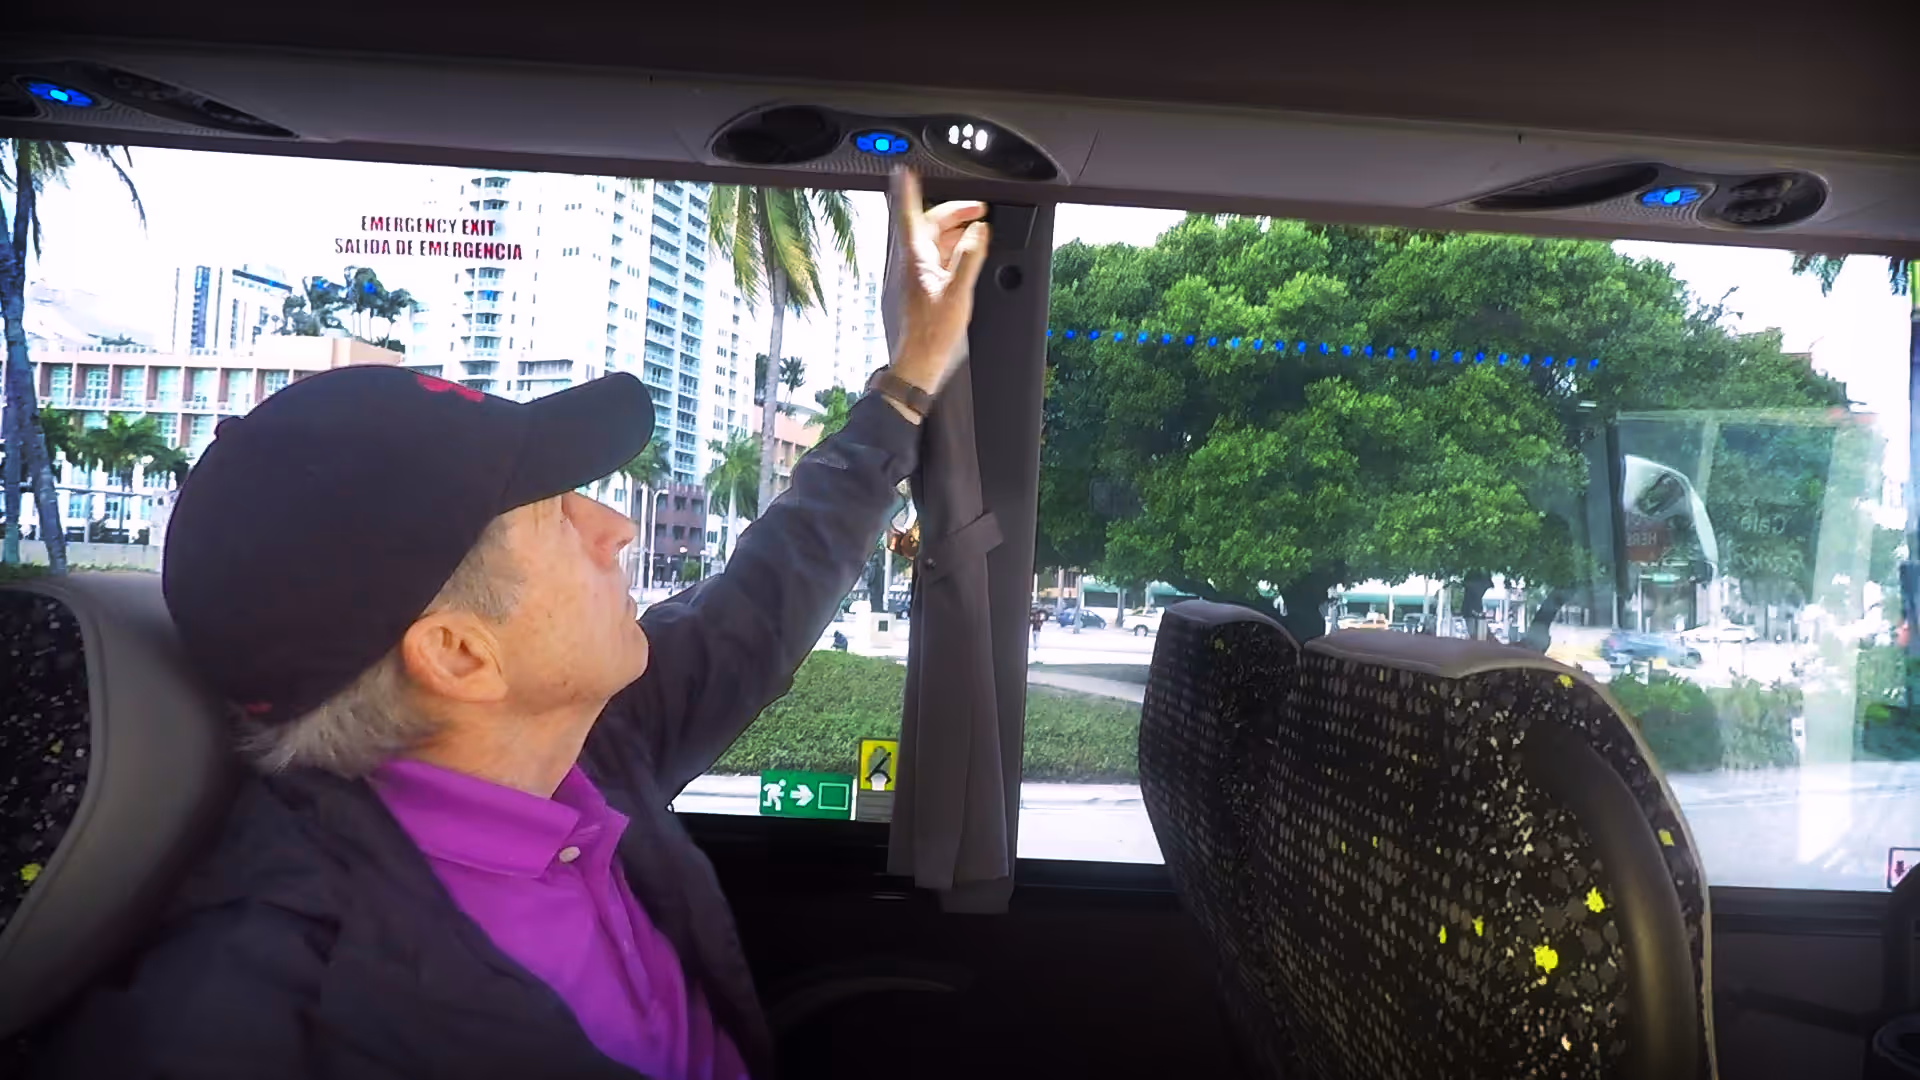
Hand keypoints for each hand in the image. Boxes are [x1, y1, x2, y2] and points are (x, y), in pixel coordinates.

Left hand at [885, 169, 989, 407]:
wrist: (918, 363)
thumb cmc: (932, 334)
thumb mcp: (958, 293)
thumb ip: (969, 258)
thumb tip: (978, 232)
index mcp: (915, 258)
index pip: (909, 214)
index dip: (907, 190)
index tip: (905, 171)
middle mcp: (910, 263)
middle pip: (928, 225)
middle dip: (953, 212)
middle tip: (977, 209)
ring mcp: (914, 276)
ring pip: (933, 242)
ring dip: (955, 232)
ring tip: (978, 231)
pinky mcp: (919, 288)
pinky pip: (935, 259)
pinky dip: (952, 251)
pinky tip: (967, 257)